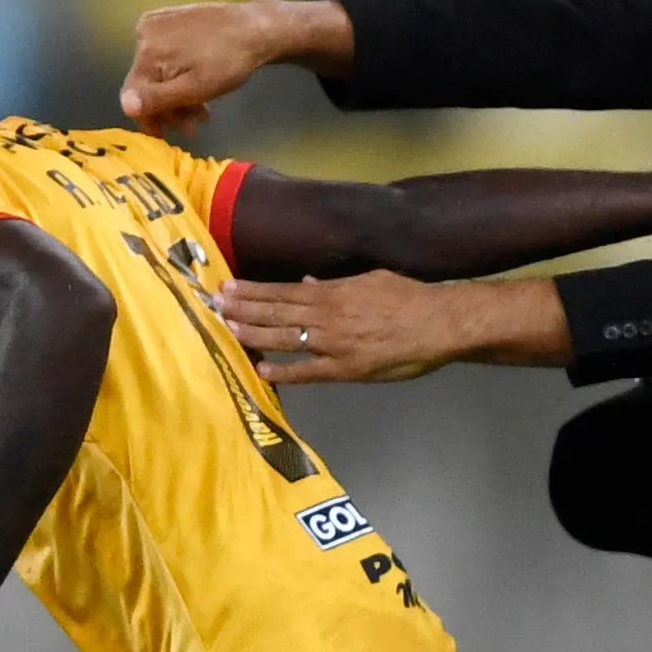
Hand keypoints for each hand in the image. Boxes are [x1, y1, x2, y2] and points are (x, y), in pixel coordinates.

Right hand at [121, 0, 350, 135]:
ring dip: (176, 94)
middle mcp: (143, 33)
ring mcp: (157, 23)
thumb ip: (158, 99)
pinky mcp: (169, 18)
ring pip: (157, 71)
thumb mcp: (194, 88)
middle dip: (168, 108)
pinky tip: (197, 85)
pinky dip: (178, 74)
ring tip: (202, 112)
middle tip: (194, 126)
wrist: (255, 28)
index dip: (149, 119)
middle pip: (146, 83)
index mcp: (147, 51)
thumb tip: (125, 106)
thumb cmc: (229, 62)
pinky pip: (165, 55)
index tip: (166, 136)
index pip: (134, 95)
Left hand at [219, 271, 465, 385]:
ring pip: (284, 337)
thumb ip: (337, 283)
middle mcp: (327, 315)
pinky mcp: (346, 368)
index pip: (283, 291)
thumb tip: (308, 281)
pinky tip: (261, 369)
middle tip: (213, 305)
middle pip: (276, 312)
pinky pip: (308, 371)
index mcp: (333, 292)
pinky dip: (285, 370)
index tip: (228, 288)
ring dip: (253, 333)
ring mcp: (334, 343)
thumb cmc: (409, 298)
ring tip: (226, 328)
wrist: (438, 322)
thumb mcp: (371, 280)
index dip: (253, 291)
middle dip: (242, 309)